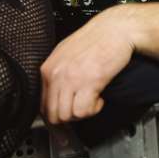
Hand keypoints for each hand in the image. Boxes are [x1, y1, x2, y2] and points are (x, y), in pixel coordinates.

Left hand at [40, 8, 136, 123]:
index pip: (41, 105)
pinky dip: (94, 109)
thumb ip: (58, 73)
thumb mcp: (67, 52)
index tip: (60, 128)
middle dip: (68, 120)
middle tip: (81, 112)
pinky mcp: (89, 82)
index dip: (53, 119)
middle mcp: (56, 74)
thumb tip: (56, 93)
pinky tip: (99, 98)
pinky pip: (84, 110)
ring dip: (82, 114)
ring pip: (66, 115)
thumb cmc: (97, 38)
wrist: (117, 29)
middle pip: (52, 114)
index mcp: (48, 68)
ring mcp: (71, 79)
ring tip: (92, 101)